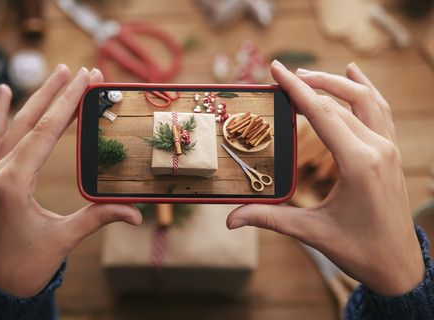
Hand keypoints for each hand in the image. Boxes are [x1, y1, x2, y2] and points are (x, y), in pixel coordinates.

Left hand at [0, 65, 141, 297]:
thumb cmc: (27, 263)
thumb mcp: (64, 238)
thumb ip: (99, 218)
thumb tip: (136, 213)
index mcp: (15, 181)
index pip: (46, 132)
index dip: (67, 103)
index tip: (84, 79)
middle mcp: (0, 170)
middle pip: (31, 121)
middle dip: (56, 93)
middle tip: (78, 70)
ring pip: (14, 125)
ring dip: (36, 98)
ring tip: (56, 74)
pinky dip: (0, 114)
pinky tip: (5, 92)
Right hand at [227, 61, 424, 296]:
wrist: (399, 265)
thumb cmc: (360, 251)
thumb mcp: (312, 232)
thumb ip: (269, 218)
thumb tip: (231, 219)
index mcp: (358, 163)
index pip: (322, 114)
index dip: (296, 89)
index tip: (276, 68)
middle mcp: (377, 149)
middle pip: (340, 102)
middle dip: (309, 84)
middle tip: (282, 75)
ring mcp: (388, 148)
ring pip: (365, 99)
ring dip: (336, 83)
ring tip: (308, 74)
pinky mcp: (391, 153)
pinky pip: (380, 110)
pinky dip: (366, 89)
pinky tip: (354, 75)